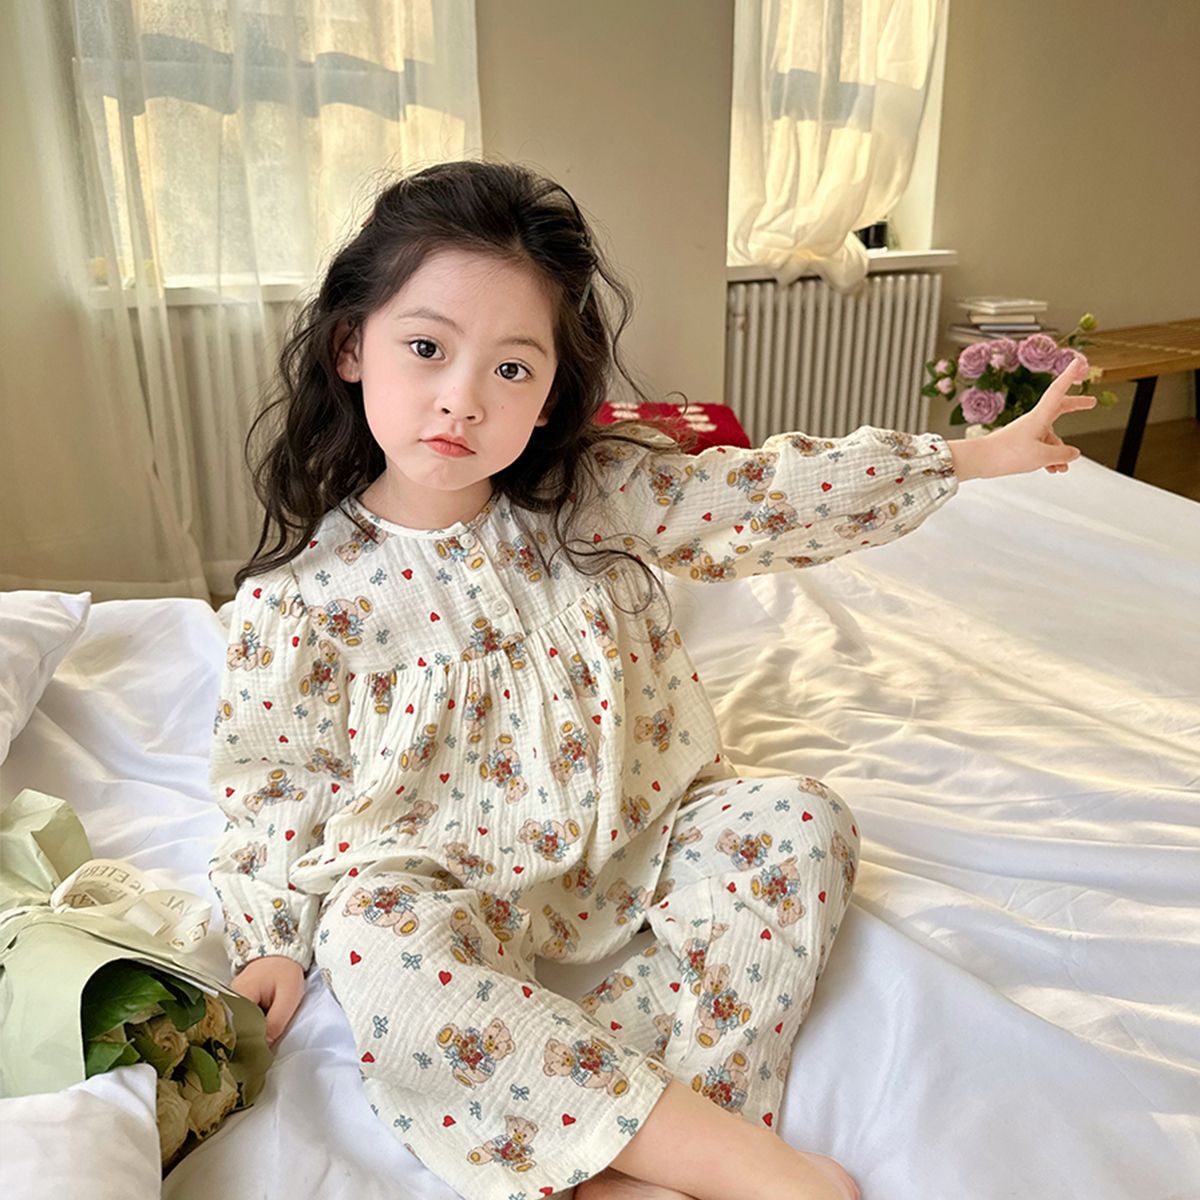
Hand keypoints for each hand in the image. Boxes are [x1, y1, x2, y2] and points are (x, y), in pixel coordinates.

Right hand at [230, 955, 305, 1045]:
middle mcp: (229, 997)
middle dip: (245, 1041)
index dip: (245, 1044)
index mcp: (240, 994)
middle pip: (232, 1029)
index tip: (254, 1054)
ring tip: (256, 1045)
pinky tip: (255, 1034)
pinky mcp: (235, 1000)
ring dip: (246, 1034)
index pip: (235, 1028)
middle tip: (257, 1053)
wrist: (281, 951)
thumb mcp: (289, 996)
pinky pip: (237, 1019)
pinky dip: (246, 1027)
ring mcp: (230, 998)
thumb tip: (264, 1045)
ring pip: (234, 1025)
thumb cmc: (285, 970)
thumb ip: (276, 1021)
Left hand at [977, 356, 1097, 478]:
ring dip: (1060, 452)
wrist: (979, 460)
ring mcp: (1026, 432)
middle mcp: (1034, 421)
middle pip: (1060, 408)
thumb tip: (1074, 453)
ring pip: (1051, 437)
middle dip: (1076, 405)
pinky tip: (1052, 469)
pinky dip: (1049, 458)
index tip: (1078, 363)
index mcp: (1040, 416)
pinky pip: (1041, 448)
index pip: (1058, 390)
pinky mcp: (1019, 443)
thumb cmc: (1006, 454)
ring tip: (1061, 468)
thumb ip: (1062, 455)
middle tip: (1091, 402)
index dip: (1070, 376)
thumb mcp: (1042, 456)